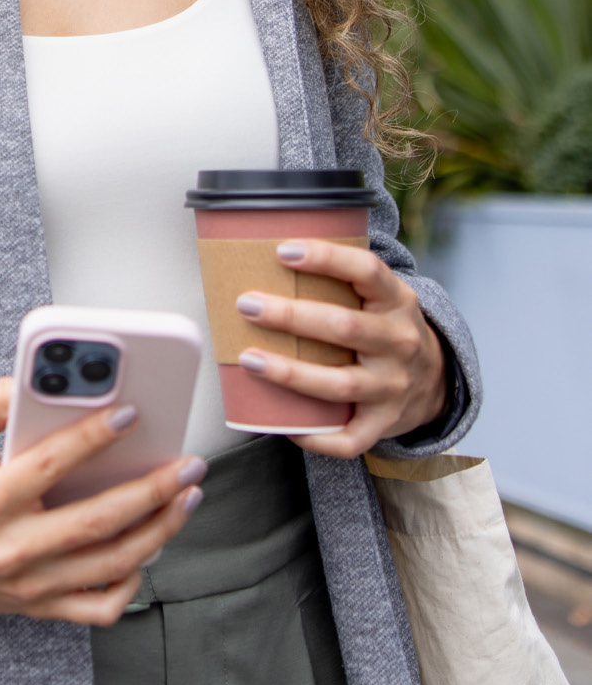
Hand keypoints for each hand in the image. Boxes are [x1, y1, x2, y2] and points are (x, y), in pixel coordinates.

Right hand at [0, 377, 205, 623]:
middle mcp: (11, 547)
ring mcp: (30, 584)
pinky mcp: (40, 606)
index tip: (131, 414)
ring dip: (159, 530)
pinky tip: (149, 548)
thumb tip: (38, 377)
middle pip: (95, 520)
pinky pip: (100, 606)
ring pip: (110, 563)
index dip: (93, 437)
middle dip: (152, 491)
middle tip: (188, 464)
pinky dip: (132, 582)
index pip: (51, 465)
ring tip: (186, 496)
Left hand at [235, 240, 447, 459]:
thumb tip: (265, 247)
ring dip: (290, 372)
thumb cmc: (384, 325)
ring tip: (249, 359)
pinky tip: (282, 424)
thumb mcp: (380, 294)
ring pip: (340, 383)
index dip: (326, 258)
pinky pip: (349, 437)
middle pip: (344, 327)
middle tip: (247, 305)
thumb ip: (341, 274)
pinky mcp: (385, 423)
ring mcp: (394, 386)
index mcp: (396, 301)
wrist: (435, 379)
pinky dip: (315, 436)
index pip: (367, 270)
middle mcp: (399, 342)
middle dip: (290, 316)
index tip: (282, 250)